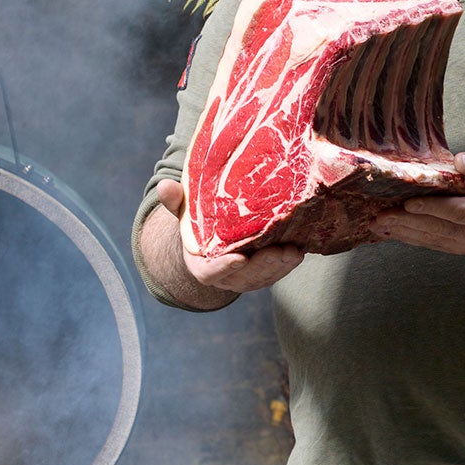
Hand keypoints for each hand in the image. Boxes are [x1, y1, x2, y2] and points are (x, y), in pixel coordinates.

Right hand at [157, 179, 304, 292]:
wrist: (210, 246)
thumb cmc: (198, 227)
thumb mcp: (185, 215)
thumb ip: (176, 202)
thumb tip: (164, 185)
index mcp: (202, 266)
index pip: (212, 271)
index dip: (225, 266)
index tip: (239, 258)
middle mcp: (225, 277)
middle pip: (245, 276)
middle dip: (263, 265)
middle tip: (280, 251)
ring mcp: (245, 279)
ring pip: (264, 277)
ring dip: (281, 266)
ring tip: (294, 250)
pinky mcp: (262, 276)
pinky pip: (276, 274)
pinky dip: (288, 264)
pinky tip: (300, 249)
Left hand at [373, 151, 464, 255]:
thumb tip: (460, 162)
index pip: (457, 212)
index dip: (432, 208)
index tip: (408, 203)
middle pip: (437, 228)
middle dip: (407, 222)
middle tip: (381, 214)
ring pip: (430, 238)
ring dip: (403, 231)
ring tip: (378, 223)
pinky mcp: (457, 248)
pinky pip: (430, 243)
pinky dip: (409, 237)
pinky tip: (391, 231)